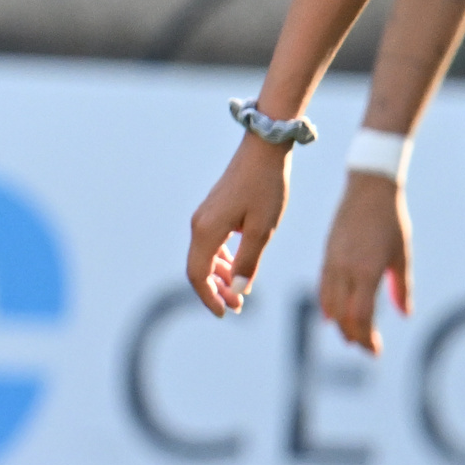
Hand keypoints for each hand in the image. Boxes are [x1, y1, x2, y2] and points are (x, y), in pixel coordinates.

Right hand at [184, 133, 289, 316]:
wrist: (263, 151)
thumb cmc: (266, 188)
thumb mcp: (263, 229)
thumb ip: (249, 262)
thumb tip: (238, 292)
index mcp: (206, 232)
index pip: (198, 275)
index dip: (209, 297)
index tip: (226, 314)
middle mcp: (198, 225)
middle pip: (198, 268)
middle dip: (216, 290)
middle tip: (239, 307)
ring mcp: (203, 217)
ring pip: (204, 256)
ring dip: (220, 276)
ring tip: (242, 291)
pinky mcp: (213, 211)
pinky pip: (211, 244)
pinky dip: (222, 260)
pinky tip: (238, 266)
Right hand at [316, 170, 413, 351]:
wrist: (368, 191)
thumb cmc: (391, 222)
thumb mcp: (402, 255)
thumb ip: (401, 287)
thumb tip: (404, 314)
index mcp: (366, 271)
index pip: (361, 315)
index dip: (366, 336)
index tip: (375, 350)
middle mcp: (345, 270)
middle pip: (343, 314)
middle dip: (353, 335)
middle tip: (366, 348)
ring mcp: (332, 263)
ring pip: (329, 303)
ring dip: (339, 323)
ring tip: (350, 335)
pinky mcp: (326, 256)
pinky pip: (323, 288)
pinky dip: (327, 306)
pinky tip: (331, 315)